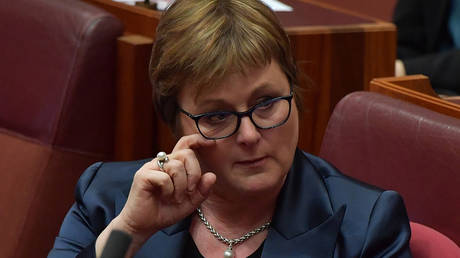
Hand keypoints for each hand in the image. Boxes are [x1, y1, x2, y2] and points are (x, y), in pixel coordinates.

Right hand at [96, 134, 215, 255]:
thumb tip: (212, 176)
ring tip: (175, 198)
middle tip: (189, 191)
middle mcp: (163, 162)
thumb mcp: (190, 202)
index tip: (211, 143)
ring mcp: (152, 167)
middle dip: (194, 174)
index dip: (198, 140)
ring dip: (181, 186)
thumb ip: (202, 190)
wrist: (144, 225)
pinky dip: (169, 191)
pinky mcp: (143, 175)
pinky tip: (164, 197)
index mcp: (174, 164)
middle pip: (186, 154)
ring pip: (176, 166)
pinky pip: (165, 178)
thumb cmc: (166, 211)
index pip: (186, 144)